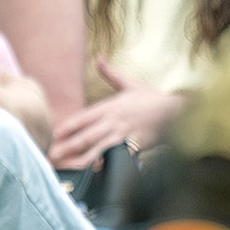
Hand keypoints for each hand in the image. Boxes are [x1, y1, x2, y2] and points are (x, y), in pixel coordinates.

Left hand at [47, 60, 181, 169]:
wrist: (177, 111)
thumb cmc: (152, 99)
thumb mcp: (130, 84)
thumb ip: (110, 73)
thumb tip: (98, 57)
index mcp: (110, 107)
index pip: (84, 117)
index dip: (68, 126)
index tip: (54, 134)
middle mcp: (114, 121)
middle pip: (87, 135)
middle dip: (68, 146)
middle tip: (52, 155)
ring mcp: (124, 135)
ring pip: (99, 148)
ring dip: (81, 158)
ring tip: (68, 167)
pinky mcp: (136, 146)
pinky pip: (118, 158)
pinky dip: (107, 165)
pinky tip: (96, 173)